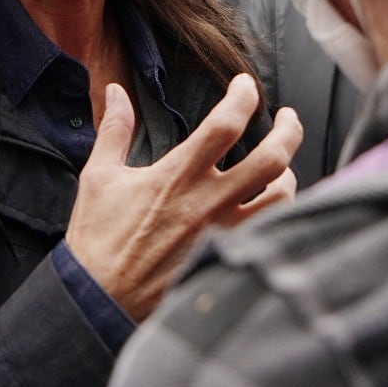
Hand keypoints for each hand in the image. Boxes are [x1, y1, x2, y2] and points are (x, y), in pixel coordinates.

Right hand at [65, 74, 301, 321]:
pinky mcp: (226, 257)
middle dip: (289, 130)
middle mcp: (208, 201)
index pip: (225, 123)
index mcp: (178, 175)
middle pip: (271, 158)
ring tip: (281, 166)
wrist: (100, 301)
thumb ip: (114, 129)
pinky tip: (270, 206)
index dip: (243, 96)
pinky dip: (277, 212)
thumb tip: (117, 91)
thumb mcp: (99, 177)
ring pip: (281, 197)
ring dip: (287, 175)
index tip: (246, 85)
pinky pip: (268, 230)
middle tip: (288, 118)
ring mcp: (223, 232)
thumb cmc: (98, 240)